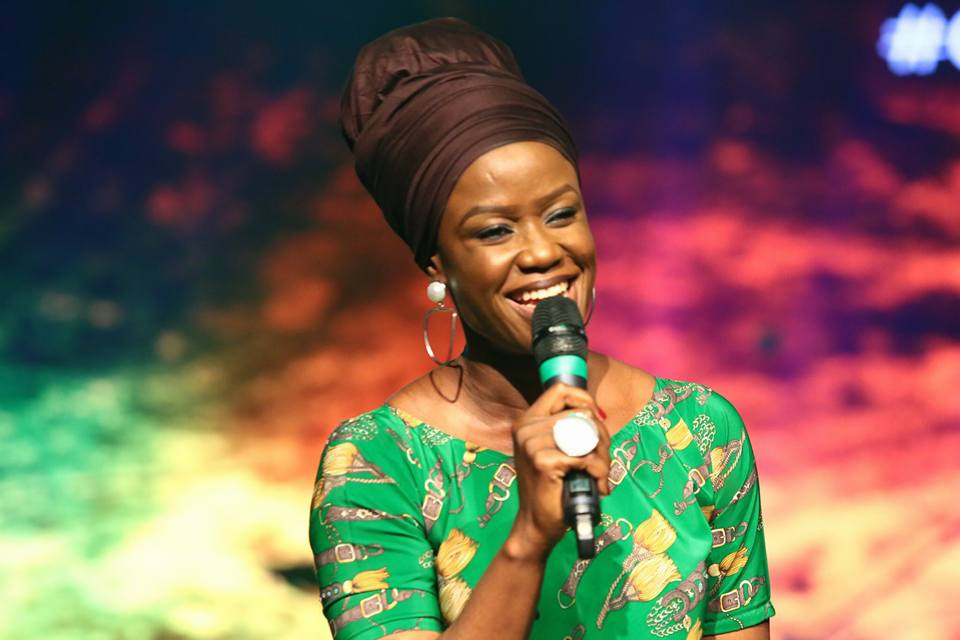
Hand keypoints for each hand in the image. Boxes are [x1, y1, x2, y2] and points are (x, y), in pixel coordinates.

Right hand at [506, 383, 610, 560]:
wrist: (536, 524)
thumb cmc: (551, 487)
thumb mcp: (552, 450)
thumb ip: (565, 429)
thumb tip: (596, 413)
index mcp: (526, 421)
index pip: (560, 389)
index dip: (584, 399)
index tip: (597, 418)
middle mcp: (525, 428)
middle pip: (581, 414)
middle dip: (602, 436)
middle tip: (603, 459)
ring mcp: (532, 444)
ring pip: (587, 435)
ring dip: (603, 457)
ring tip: (602, 473)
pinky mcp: (543, 461)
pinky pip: (586, 457)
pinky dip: (600, 471)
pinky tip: (598, 485)